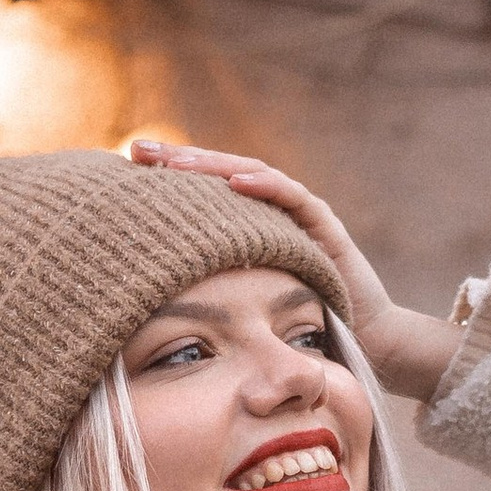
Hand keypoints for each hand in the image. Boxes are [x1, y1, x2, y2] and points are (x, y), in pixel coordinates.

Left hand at [124, 140, 456, 399]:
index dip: (166, 178)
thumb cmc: (303, 331)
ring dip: (213, 166)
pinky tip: (234, 182)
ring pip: (251, 176)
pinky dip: (263, 187)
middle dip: (178, 160)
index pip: (202, 193)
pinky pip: (293, 198)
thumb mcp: (243, 307)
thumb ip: (208, 293)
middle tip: (136, 148)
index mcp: (248, 229)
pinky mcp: (325, 226)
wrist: (368, 342)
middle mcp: (272, 214)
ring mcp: (300, 215)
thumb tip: (144, 304)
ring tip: (176, 161)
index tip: (122, 168)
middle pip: (219, 175)